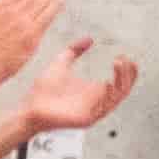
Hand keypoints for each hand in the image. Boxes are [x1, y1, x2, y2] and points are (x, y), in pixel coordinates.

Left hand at [14, 39, 140, 140]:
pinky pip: (104, 107)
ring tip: (119, 64)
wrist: (29, 107)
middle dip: (128, 74)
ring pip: (117, 98)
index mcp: (93, 91)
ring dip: (121, 81)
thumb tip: (89, 39)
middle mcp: (97, 101)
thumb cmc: (43, 91)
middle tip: (125, 60)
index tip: (124, 56)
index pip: (119, 82)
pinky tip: (109, 81)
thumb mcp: (61, 63)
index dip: (126, 70)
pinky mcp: (87, 119)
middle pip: (123, 89)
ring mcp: (93, 111)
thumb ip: (74, 50)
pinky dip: (110, 95)